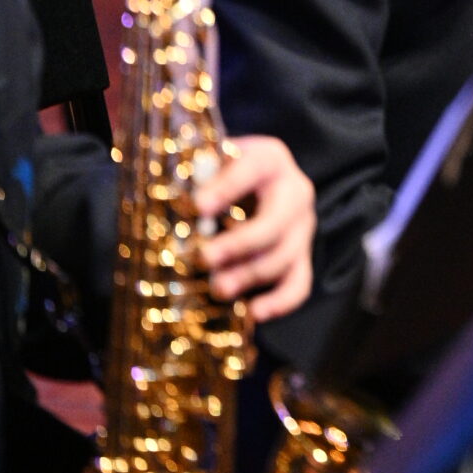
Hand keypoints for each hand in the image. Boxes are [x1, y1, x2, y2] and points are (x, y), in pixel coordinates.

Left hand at [195, 137, 315, 322]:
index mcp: (270, 159)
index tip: (195, 206)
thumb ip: (195, 171)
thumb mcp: (213, 159)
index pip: (252, 170)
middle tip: (202, 258)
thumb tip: (169, 192)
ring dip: (249, 276)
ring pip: (284, 257)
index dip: (224, 189)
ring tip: (217, 289)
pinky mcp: (303, 256)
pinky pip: (299, 284)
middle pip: (274, 223)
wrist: (261, 181)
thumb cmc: (226, 171)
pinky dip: (280, 302)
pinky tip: (253, 313)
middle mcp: (295, 192)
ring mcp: (303, 227)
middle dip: (238, 245)